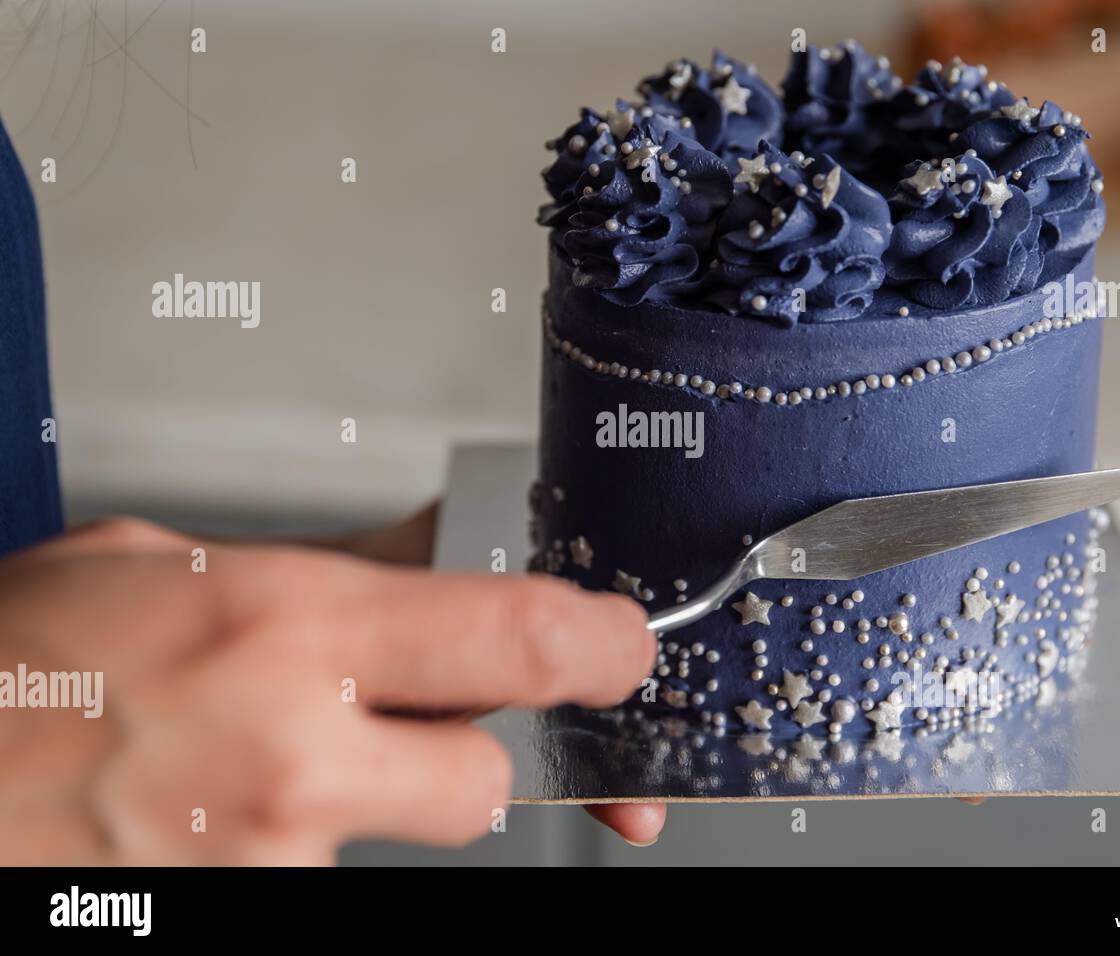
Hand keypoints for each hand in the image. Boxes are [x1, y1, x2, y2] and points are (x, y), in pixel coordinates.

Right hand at [0, 518, 654, 863]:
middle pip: (485, 780)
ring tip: (240, 755)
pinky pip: (318, 876)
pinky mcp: (241, 915)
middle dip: (463, 751)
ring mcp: (267, 859)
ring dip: (358, 800)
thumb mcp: (168, 561)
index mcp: (287, 626)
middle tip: (401, 715)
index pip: (521, 640)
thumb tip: (438, 558)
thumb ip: (326, 568)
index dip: (602, 647)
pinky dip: (289, 842)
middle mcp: (293, 753)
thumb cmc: (11, 660)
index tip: (623, 649)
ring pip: (398, 838)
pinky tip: (207, 802)